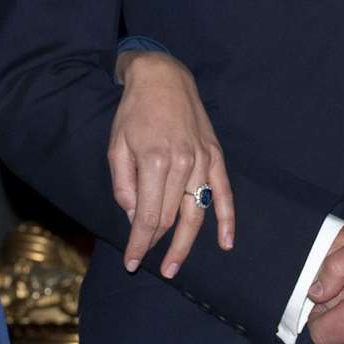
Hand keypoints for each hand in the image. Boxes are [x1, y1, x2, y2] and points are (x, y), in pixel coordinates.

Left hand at [109, 51, 233, 278]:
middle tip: (148, 266)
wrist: (162, 77)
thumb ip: (123, 185)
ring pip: (196, 212)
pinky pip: (224, 192)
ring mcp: (202, 159)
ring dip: (186, 243)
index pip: (149, 216)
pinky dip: (227, 219)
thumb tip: (134, 217)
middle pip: (171, 218)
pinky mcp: (214, 154)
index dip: (139, 243)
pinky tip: (225, 242)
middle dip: (157, 244)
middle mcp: (182, 163)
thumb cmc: (133, 111)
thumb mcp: (116, 145)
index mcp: (155, 161)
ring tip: (174, 266)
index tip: (132, 262)